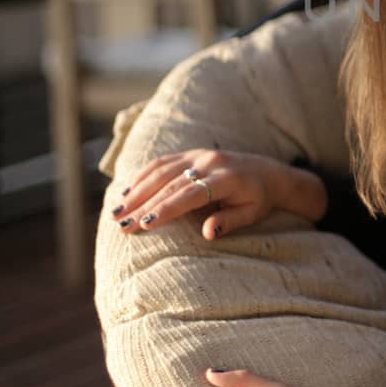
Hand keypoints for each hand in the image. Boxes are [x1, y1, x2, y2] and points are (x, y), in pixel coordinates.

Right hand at [110, 148, 290, 240]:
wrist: (268, 172)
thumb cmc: (259, 199)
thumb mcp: (252, 213)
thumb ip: (230, 221)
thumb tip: (208, 233)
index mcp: (227, 178)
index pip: (191, 194)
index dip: (167, 208)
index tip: (145, 224)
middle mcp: (210, 162)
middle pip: (170, 183)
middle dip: (143, 204)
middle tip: (121, 224)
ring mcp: (199, 154)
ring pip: (161, 170)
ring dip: (136, 190)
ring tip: (116, 211)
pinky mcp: (191, 153)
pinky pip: (163, 162)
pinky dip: (143, 176)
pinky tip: (127, 192)